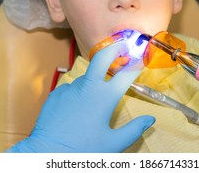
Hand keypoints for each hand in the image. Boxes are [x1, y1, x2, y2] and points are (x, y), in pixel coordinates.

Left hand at [7, 41, 154, 152]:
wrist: (47, 154)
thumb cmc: (83, 151)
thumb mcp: (113, 144)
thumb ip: (134, 130)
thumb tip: (151, 120)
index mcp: (105, 97)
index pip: (126, 74)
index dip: (136, 64)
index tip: (141, 58)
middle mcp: (87, 87)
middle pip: (102, 57)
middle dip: (114, 48)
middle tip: (121, 44)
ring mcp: (70, 88)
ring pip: (86, 78)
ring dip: (94, 82)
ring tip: (95, 101)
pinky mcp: (56, 94)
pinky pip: (72, 89)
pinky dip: (78, 94)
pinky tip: (76, 110)